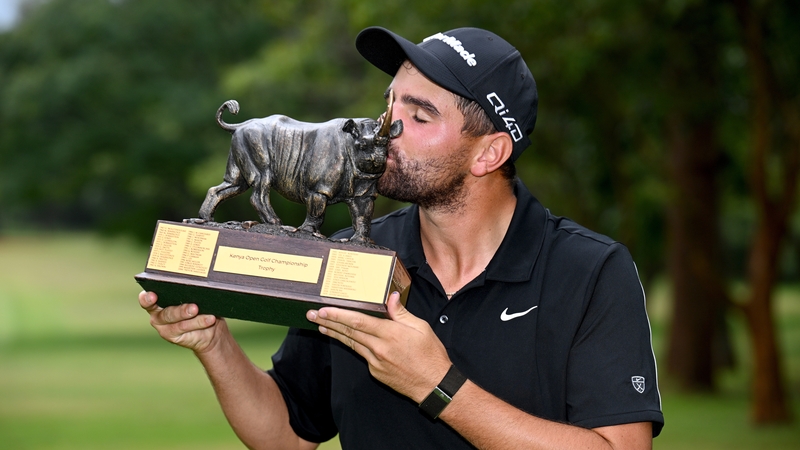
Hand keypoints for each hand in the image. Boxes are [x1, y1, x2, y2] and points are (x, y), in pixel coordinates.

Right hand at [139, 291, 224, 353]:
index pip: (147, 300)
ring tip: (203, 313)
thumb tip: (199, 287)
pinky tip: (209, 319)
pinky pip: (187, 330)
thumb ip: (191, 293)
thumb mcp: (195, 297)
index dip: (146, 298)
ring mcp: (165, 328)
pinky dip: (200, 323)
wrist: (210, 328)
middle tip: (194, 308)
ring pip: (178, 324)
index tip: (152, 296)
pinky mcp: (174, 337)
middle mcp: (158, 315)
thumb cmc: (200, 307)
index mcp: (158, 301)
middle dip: (181, 311)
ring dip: (193, 319)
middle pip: (167, 313)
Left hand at [306, 292, 450, 402]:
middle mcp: (379, 349)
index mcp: (390, 334)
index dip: (339, 315)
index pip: (358, 321)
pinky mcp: (375, 372)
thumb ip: (401, 313)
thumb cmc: (431, 355)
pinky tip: (344, 339)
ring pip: (351, 344)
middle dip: (328, 322)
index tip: (324, 310)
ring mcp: (375, 362)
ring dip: (335, 334)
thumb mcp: (421, 328)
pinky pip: (361, 354)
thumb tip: (390, 297)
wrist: (434, 386)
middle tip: (312, 315)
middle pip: (349, 332)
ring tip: (321, 326)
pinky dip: (351, 345)